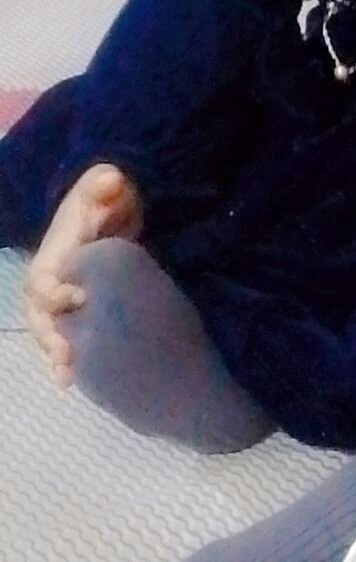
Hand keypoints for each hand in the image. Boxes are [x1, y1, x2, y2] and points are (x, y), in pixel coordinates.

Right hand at [24, 164, 142, 386]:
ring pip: (48, 332)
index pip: (42, 280)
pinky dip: (68, 360)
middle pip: (38, 315)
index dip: (54, 293)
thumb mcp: (104, 186)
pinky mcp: (76, 311)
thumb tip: (110, 179)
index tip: (79, 298)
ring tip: (67, 379)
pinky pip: (65, 338)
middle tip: (66, 358)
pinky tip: (74, 382)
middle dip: (49, 337)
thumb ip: (103, 184)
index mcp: (54, 255)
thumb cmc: (104, 199)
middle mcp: (51, 281)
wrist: (109, 210)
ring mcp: (61, 299)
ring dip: (56, 355)